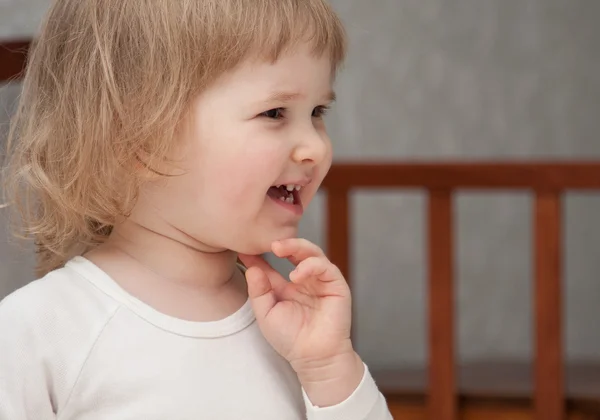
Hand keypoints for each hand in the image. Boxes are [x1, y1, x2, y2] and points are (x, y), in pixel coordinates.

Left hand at [238, 238, 363, 405]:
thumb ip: (259, 290)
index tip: (244, 247)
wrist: (312, 357)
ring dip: (296, 247)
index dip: (259, 255)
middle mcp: (305, 280)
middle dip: (283, 243)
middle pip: (295, 252)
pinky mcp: (336, 285)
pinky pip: (326, 267)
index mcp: (287, 286)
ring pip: (312, 253)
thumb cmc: (290, 339)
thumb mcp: (266, 313)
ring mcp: (321, 281)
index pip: (273, 264)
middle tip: (268, 242)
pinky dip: (311, 266)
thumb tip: (252, 267)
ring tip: (279, 249)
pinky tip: (296, 274)